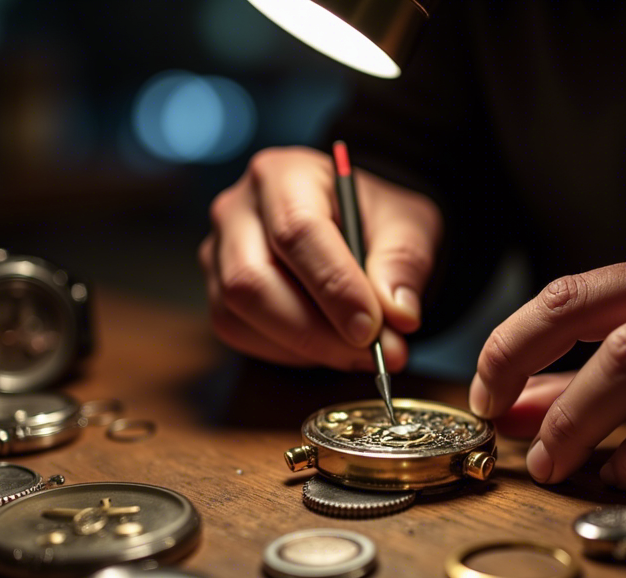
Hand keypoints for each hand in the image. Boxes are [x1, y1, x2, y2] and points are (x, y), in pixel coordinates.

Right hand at [199, 147, 440, 369]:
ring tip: (358, 353)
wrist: (355, 229)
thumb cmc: (376, 222)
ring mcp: (219, 253)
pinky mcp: (217, 292)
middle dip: (316, 331)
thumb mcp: (409, 227)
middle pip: (253, 279)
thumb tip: (399, 315)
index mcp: (285, 174)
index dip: (334, 287)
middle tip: (372, 355)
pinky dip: (289, 352)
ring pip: (240, 313)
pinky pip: (240, 333)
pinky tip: (328, 345)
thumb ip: (404, 263)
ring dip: (306, 346)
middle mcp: (238, 209)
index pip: (297, 232)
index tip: (372, 330)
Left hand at [469, 245, 625, 487]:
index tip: (486, 388)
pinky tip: (623, 473)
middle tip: (502, 427)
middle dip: (525, 372)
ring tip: (550, 463)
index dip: (514, 340)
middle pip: (592, 323)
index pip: (573, 294)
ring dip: (577, 420)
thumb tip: (529, 405)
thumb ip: (616, 373)